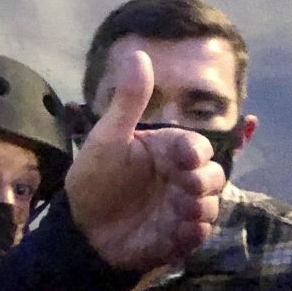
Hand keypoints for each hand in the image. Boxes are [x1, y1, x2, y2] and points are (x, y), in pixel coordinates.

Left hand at [65, 50, 223, 270]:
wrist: (79, 228)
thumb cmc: (93, 179)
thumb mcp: (107, 138)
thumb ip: (128, 100)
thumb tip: (138, 53)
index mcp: (165, 151)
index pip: (195, 146)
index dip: (195, 152)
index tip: (186, 157)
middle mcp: (179, 178)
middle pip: (211, 175)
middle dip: (202, 181)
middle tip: (183, 187)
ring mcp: (181, 208)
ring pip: (210, 205)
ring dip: (199, 207)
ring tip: (177, 211)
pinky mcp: (178, 237)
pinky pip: (199, 234)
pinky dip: (194, 233)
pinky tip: (179, 232)